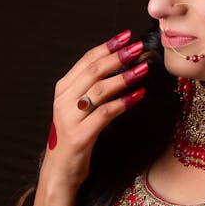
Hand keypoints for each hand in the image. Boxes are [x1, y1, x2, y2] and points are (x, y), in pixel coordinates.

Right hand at [42, 30, 147, 187]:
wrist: (61, 170)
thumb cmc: (77, 135)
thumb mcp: (80, 107)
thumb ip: (93, 87)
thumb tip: (123, 64)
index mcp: (63, 89)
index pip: (86, 60)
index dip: (107, 46)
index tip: (126, 36)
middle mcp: (64, 100)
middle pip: (93, 71)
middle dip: (118, 57)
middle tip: (138, 47)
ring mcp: (70, 118)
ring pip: (99, 90)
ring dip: (124, 77)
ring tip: (143, 69)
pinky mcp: (80, 136)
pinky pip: (104, 114)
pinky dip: (123, 103)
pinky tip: (139, 96)